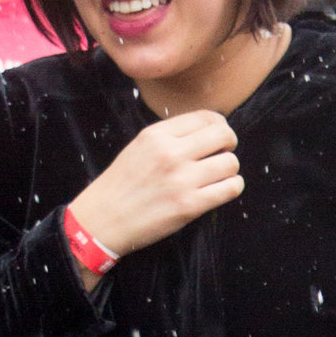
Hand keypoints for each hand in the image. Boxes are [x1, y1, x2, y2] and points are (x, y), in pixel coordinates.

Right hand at [68, 109, 244, 264]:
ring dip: (229, 169)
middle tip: (223, 152)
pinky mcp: (190, 205)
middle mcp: (171, 153)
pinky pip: (231, 189)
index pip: (206, 117)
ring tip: (218, 175)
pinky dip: (232, 187)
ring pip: (231, 163)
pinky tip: (222, 189)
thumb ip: (170, 137)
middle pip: (224, 135)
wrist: (103, 219)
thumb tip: (206, 131)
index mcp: (157, 135)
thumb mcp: (139, 147)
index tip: (218, 135)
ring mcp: (182, 180)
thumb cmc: (121, 185)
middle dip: (229, 143)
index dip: (219, 125)